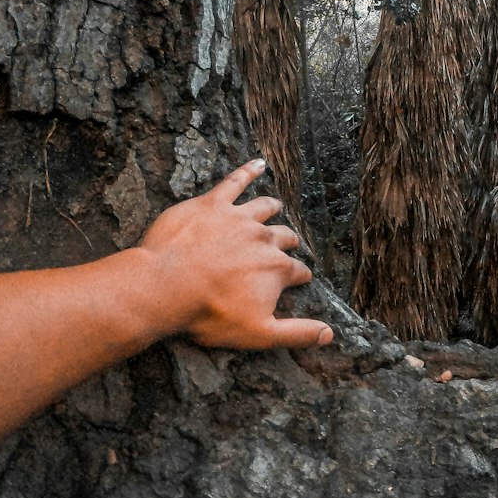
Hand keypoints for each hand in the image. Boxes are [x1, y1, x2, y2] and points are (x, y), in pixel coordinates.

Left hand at [137, 160, 333, 350]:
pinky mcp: (213, 203)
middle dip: (288, 241)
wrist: (166, 286)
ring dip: (272, 208)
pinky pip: (235, 181)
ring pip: (263, 208)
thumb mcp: (258, 334)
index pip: (297, 271)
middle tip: (288, 243)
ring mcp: (239, 217)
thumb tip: (330, 334)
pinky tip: (257, 163)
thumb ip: (297, 333)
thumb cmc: (210, 313)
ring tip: (276, 206)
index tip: (299, 279)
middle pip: (283, 236)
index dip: (299, 276)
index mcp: (276, 268)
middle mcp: (263, 238)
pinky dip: (248, 169)